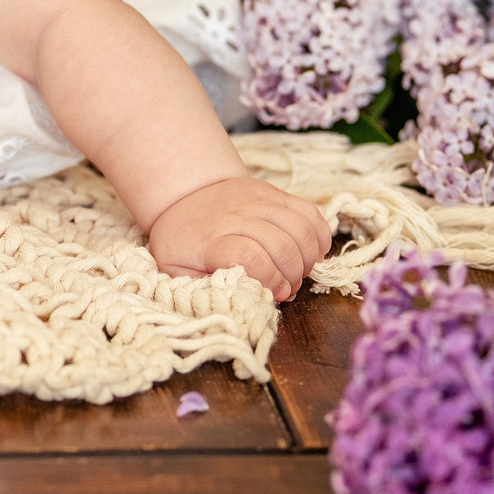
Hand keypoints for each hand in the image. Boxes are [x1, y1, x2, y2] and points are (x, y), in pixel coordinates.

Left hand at [146, 177, 331, 301]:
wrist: (187, 195)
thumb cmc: (182, 241)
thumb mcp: (174, 270)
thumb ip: (200, 288)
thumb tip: (234, 302)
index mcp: (209, 239)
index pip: (251, 256)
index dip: (270, 279)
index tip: (275, 294)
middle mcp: (235, 215)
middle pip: (281, 245)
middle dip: (292, 275)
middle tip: (287, 288)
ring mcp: (257, 200)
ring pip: (299, 228)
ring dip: (308, 258)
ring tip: (299, 273)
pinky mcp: (274, 192)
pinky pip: (308, 211)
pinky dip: (319, 235)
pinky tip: (314, 252)